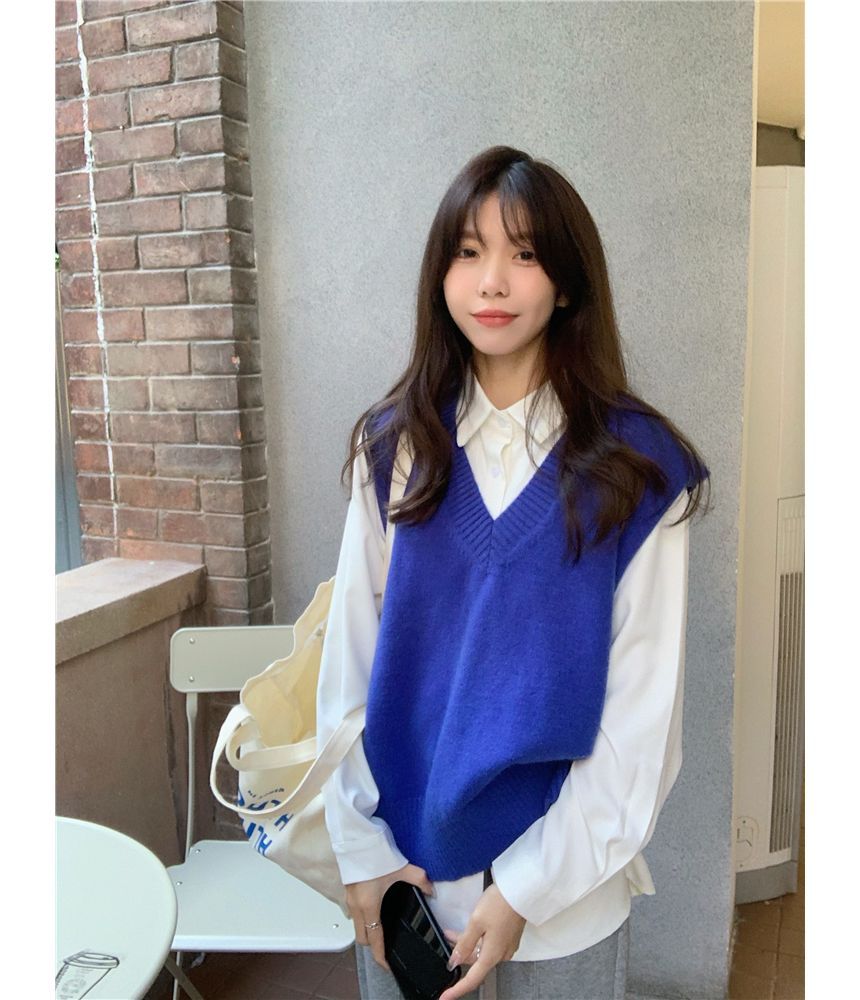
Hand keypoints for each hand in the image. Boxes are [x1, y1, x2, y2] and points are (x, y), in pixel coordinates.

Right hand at [344, 863, 434, 972]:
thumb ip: (419, 880)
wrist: (355, 838)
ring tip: (382, 928)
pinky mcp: (347, 890)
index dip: (380, 956)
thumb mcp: (401, 868)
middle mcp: (356, 906)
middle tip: (387, 946)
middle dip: (373, 946)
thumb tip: (432, 891)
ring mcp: (349, 899)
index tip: (387, 965)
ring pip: (356, 925)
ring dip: (367, 931)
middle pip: (362, 938)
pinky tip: (374, 908)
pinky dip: (362, 917)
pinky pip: (353, 913)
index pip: (374, 940)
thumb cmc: (374, 853)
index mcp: (369, 905)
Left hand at [438, 883, 525, 999]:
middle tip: (446, 940)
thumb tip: (455, 962)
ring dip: (467, 944)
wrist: (522, 890)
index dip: (457, 990)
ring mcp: (506, 945)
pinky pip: (489, 944)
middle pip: (476, 962)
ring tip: (452, 932)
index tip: (445, 997)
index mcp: (492, 955)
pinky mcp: (509, 936)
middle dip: (459, 954)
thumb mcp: (476, 922)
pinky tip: (469, 929)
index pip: (472, 979)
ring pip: (481, 951)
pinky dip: (477, 939)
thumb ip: (464, 943)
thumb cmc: (499, 904)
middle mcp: (501, 954)